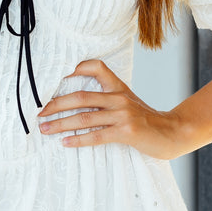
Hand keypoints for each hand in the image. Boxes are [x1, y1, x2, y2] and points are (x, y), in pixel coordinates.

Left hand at [37, 59, 183, 159]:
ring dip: (61, 124)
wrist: (172, 132)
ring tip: (45, 129)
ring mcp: (123, 114)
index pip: (95, 67)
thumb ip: (107, 97)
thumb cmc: (146, 119)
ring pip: (85, 118)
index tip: (53, 79)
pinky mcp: (127, 131)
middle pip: (80, 97)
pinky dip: (79, 140)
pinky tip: (65, 142)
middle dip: (56, 105)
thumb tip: (77, 101)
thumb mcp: (128, 101)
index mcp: (117, 87)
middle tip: (39, 113)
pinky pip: (97, 135)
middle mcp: (119, 98)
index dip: (75, 68)